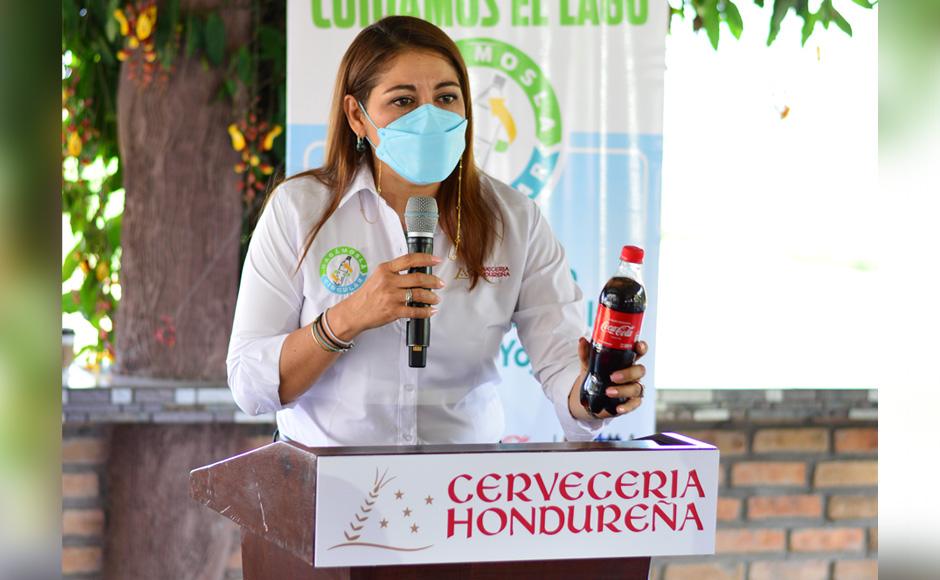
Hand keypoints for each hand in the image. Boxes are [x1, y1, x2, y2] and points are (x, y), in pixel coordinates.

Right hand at [328, 253, 443, 339]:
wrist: (354, 312)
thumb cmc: (366, 296)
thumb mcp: (377, 277)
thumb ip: (394, 272)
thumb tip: (416, 271)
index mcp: (385, 270)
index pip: (409, 259)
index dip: (426, 259)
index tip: (436, 260)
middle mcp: (388, 281)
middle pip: (418, 278)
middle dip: (433, 281)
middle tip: (440, 283)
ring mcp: (391, 296)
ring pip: (419, 295)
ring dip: (431, 297)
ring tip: (436, 298)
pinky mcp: (393, 311)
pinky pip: (414, 311)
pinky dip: (425, 311)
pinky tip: (430, 310)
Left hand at [568, 339, 648, 420]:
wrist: (590, 396)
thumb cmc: (595, 375)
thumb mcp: (588, 364)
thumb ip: (586, 353)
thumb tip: (582, 340)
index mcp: (626, 360)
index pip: (639, 352)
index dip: (642, 348)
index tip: (637, 346)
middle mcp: (632, 373)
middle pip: (640, 370)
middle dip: (628, 373)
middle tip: (613, 376)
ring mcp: (633, 387)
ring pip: (637, 388)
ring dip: (624, 390)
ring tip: (608, 392)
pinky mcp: (630, 401)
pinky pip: (634, 404)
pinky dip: (627, 406)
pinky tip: (618, 408)